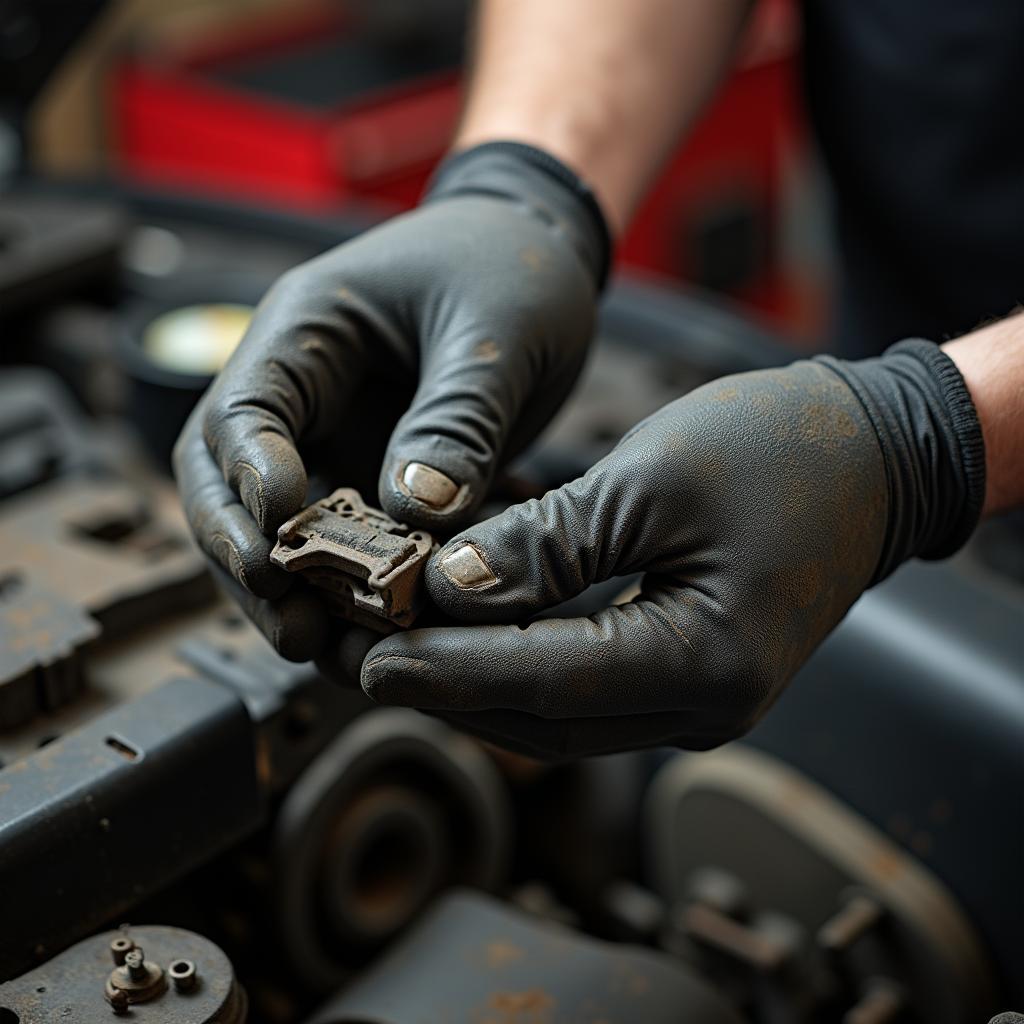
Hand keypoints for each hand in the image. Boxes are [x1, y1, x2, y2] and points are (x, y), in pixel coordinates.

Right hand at [174, 144, 607, 659]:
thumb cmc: (512, 267)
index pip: (242, 410)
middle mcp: (304, 390)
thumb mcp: (495, 333)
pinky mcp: (372, 472)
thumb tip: (414, 514)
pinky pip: (346, 540)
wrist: (539, 254)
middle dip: (249, 558)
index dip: (247, 479)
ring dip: (297, 591)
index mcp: (309, 329)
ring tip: (330, 652)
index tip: (283, 536)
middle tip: (294, 625)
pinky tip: (384, 631)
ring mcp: (334, 436)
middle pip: (228, 483)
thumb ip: (456, 421)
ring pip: (280, 527)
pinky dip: (357, 587)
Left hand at [360, 343, 984, 757]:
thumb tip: (451, 588)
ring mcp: (694, 696)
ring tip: (390, 639)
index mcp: (704, 664)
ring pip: (556, 708)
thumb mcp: (652, 482)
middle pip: (542, 716)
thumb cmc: (781, 451)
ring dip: (472, 676)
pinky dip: (519, 655)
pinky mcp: (682, 669)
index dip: (448, 672)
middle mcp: (700, 706)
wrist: (873, 455)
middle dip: (444, 687)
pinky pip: (583, 681)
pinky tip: (465, 621)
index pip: (545, 683)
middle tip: (356, 653)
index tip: (367, 659)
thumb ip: (549, 544)